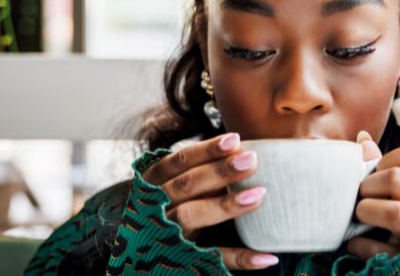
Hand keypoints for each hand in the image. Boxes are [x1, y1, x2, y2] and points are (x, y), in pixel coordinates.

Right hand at [142, 133, 279, 269]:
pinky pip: (211, 259)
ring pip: (191, 216)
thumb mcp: (170, 185)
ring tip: (258, 196)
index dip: (207, 150)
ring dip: (225, 206)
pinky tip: (267, 257)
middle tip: (251, 161)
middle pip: (186, 185)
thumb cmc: (166, 205)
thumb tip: (242, 151)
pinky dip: (239, 258)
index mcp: (154, 182)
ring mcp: (166, 233)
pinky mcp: (181, 260)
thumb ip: (198, 172)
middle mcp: (155, 205)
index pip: (179, 161)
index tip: (235, 140)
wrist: (131, 249)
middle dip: (219, 172)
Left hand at [347, 132, 399, 261]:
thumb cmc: (387, 213)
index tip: (376, 172)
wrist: (399, 261)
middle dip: (368, 186)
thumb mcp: (385, 187)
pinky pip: (379, 248)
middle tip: (361, 196)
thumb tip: (362, 139)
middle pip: (396, 178)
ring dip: (367, 211)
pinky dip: (360, 245)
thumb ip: (375, 165)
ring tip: (359, 215)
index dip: (387, 159)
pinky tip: (357, 242)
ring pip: (396, 212)